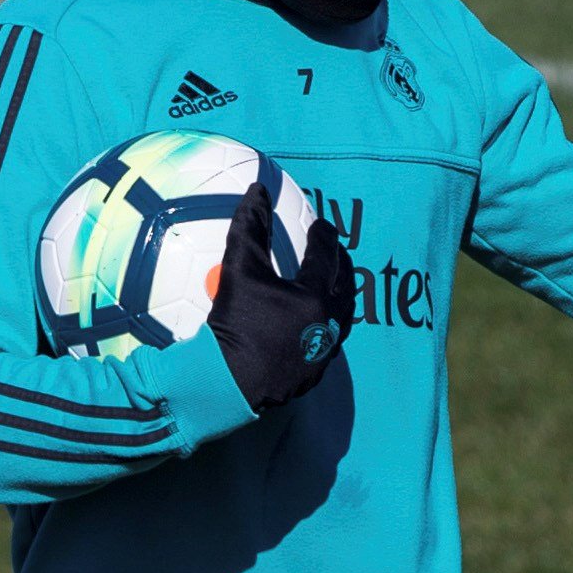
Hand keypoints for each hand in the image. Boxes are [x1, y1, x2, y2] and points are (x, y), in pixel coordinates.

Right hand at [208, 187, 351, 412]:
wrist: (227, 382)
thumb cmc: (234, 324)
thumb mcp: (239, 270)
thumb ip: (250, 227)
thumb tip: (257, 190)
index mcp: (315, 296)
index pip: (326, 256)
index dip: (324, 236)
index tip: (321, 225)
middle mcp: (327, 324)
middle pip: (345, 287)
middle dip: (341, 265)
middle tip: (334, 252)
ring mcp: (323, 351)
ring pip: (342, 316)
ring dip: (339, 295)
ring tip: (331, 284)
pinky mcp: (313, 372)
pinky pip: (328, 340)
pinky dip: (326, 323)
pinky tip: (313, 322)